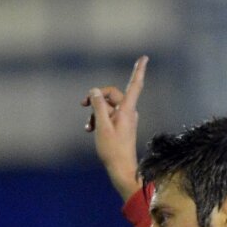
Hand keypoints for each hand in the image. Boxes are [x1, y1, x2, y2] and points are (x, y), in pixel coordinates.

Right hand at [82, 55, 147, 200]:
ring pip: (108, 107)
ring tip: (88, 127)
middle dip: (97, 99)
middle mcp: (128, 112)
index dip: (138, 70)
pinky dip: (99, 120)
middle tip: (81, 104)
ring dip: (96, 113)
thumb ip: (98, 106)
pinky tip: (91, 130)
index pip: (134, 85)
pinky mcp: (121, 127)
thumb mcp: (102, 126)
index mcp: (127, 110)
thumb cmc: (113, 149)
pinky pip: (109, 117)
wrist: (121, 169)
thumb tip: (95, 91)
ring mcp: (125, 120)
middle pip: (113, 95)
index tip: (144, 57)